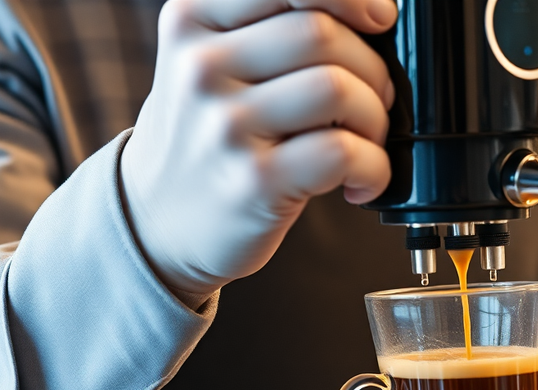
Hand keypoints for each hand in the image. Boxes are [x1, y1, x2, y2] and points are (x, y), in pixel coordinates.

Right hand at [121, 0, 396, 294]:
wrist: (158, 221)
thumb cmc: (212, 133)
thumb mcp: (215, 60)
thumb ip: (274, 25)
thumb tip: (373, 14)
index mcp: (194, 17)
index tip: (378, 19)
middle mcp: (201, 65)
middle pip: (321, 32)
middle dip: (372, 68)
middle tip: (375, 99)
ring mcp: (225, 124)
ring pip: (338, 88)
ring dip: (375, 118)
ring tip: (365, 141)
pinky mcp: (254, 180)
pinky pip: (343, 152)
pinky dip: (374, 167)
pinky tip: (360, 181)